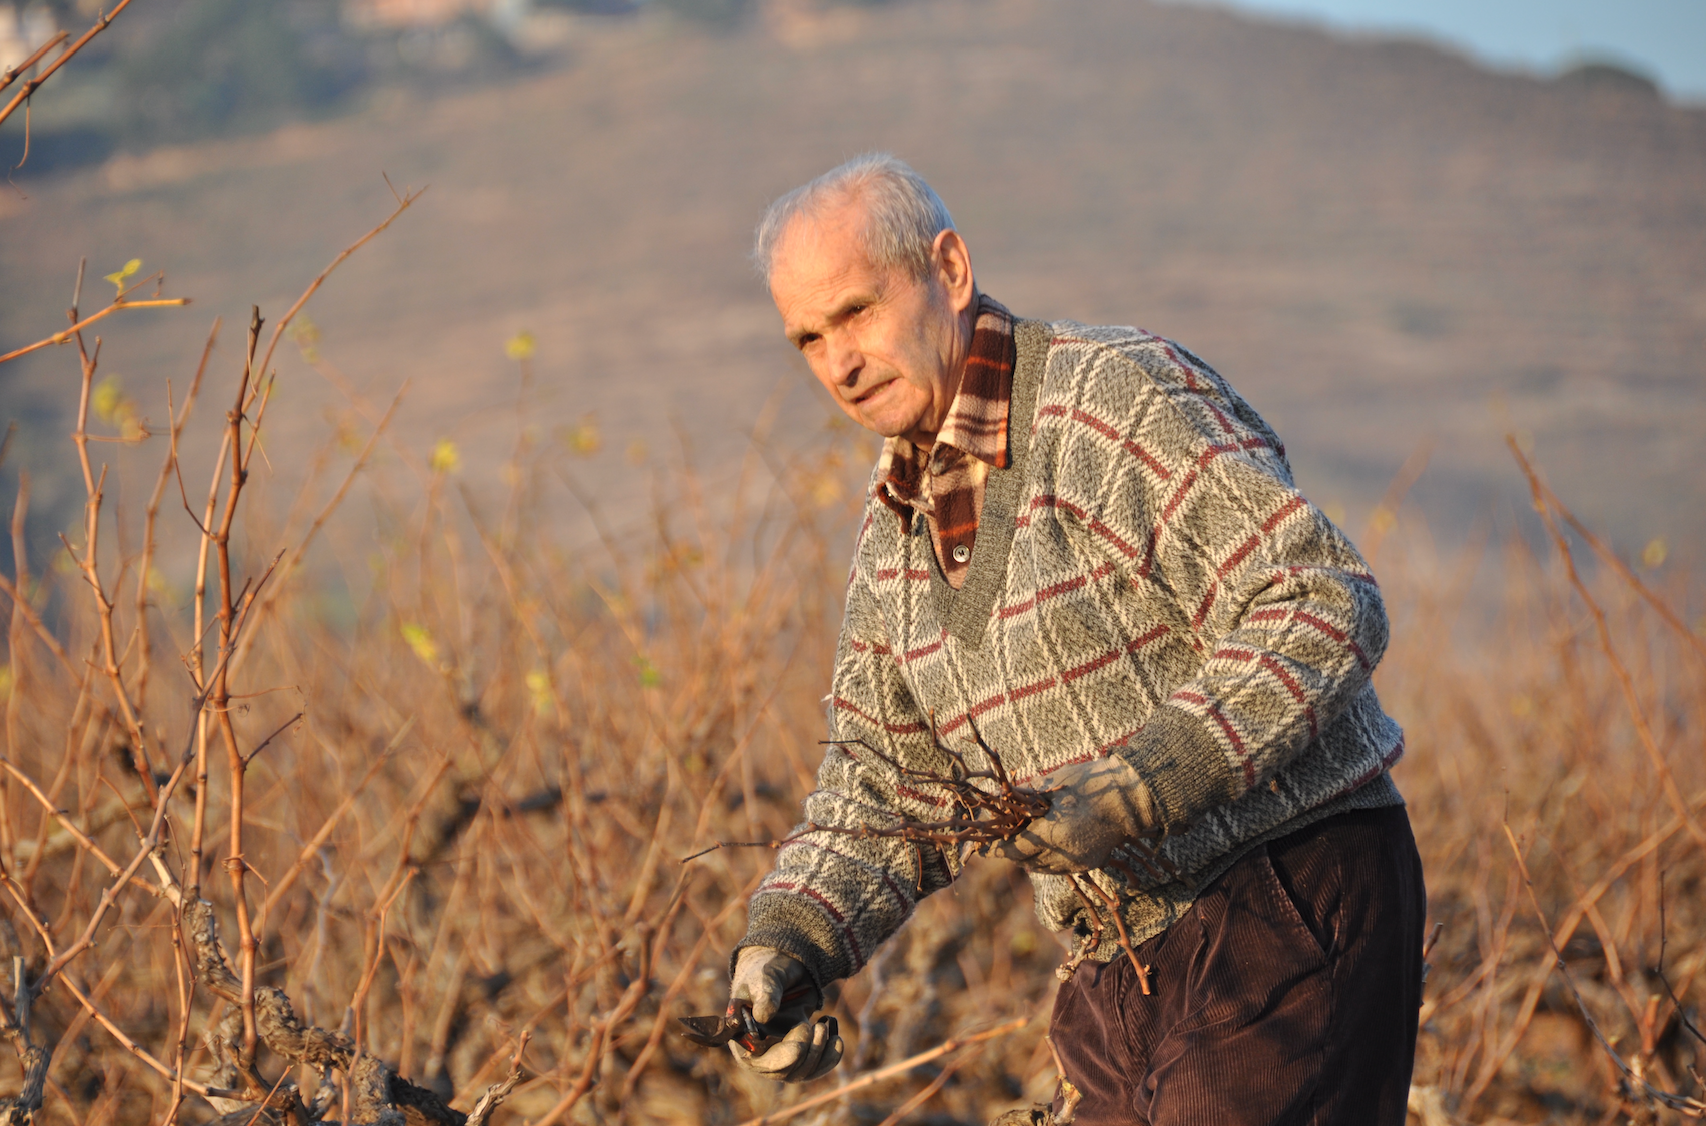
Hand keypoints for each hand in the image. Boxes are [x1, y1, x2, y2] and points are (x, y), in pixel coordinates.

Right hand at [726, 947, 842, 1081]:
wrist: (783, 970)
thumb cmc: (766, 973)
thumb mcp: (763, 978)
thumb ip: (764, 995)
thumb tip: (763, 1016)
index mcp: (742, 1038)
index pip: (757, 1062)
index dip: (781, 1057)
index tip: (801, 1038)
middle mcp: (759, 1054)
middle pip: (784, 1072)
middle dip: (805, 1052)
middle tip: (817, 1026)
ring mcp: (781, 1057)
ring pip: (802, 1073)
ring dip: (819, 1053)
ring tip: (824, 1024)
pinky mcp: (800, 1055)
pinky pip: (816, 1068)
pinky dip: (830, 1056)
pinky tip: (835, 1036)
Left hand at [987, 755, 1161, 873]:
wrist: (1131, 798)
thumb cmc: (1091, 784)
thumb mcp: (1054, 784)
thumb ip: (1025, 795)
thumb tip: (999, 797)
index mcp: (1052, 833)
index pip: (1013, 849)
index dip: (996, 849)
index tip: (983, 848)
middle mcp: (1063, 854)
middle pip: (1024, 861)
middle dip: (1010, 852)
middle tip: (1001, 840)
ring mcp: (1077, 862)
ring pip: (1041, 868)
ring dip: (1027, 858)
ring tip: (1020, 843)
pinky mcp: (1088, 864)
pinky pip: (1058, 868)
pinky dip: (1045, 860)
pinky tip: (1043, 846)